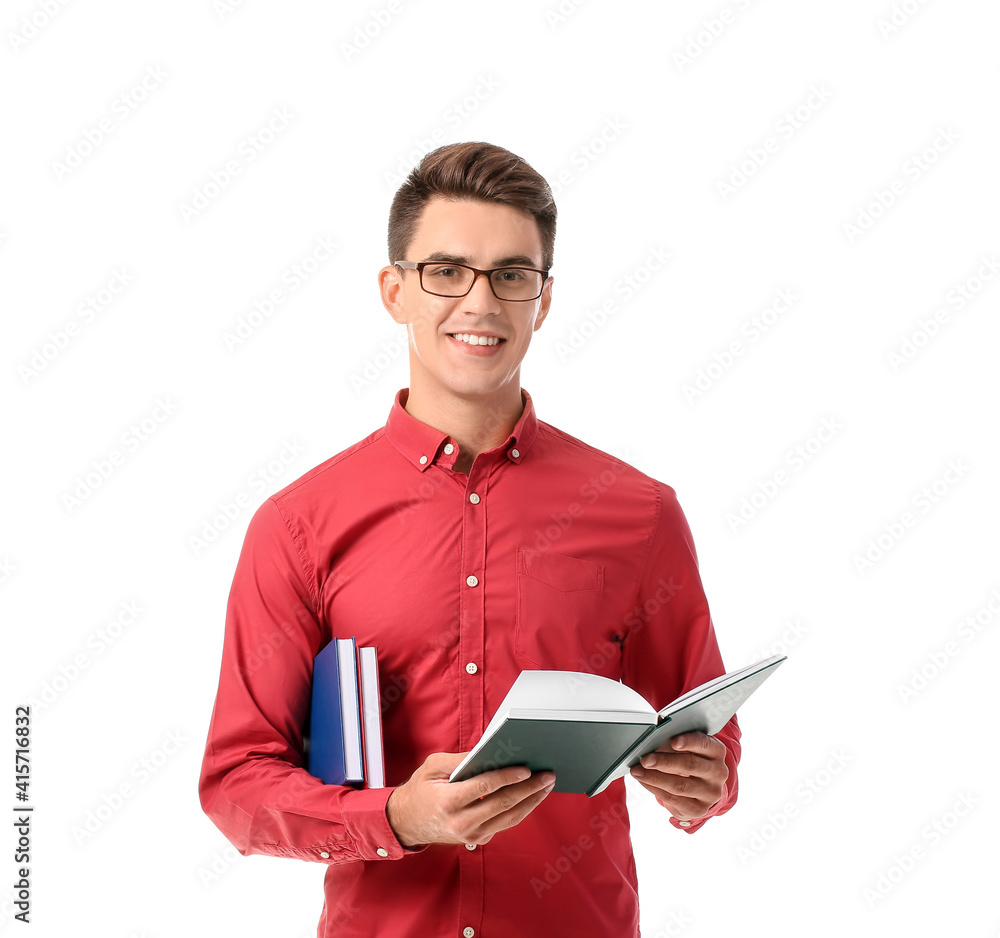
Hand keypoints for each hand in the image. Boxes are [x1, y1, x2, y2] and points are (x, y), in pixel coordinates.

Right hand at [386, 752, 555, 847]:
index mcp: (449, 801)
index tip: (526, 768)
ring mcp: (471, 835)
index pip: (486, 787)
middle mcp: (462, 822)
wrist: (407, 823)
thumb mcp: (433, 767)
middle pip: (504, 804)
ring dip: (532, 801)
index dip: (508, 777)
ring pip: (510, 818)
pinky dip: (521, 810)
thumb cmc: (420, 791)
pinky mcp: (478, 840)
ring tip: (546, 785)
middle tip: (547, 775)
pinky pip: (504, 824)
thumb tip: (488, 750)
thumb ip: (461, 759)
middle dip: (529, 788)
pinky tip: (531, 797)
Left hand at [629, 732, 727, 820]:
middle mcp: (718, 772)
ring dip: (655, 778)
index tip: (673, 741)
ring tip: (638, 771)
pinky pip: (674, 799)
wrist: (700, 788)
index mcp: (717, 751)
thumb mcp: (689, 748)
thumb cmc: (690, 760)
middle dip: (664, 761)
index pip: (704, 744)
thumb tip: (651, 741)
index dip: (689, 742)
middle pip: (690, 765)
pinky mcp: (699, 809)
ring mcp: (711, 793)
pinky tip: (644, 781)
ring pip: (680, 785)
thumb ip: (675, 742)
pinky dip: (655, 789)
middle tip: (645, 759)